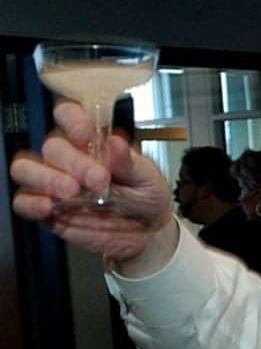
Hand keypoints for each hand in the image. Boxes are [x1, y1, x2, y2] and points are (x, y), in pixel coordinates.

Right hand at [9, 101, 175, 268]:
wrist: (147, 233)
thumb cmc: (146, 198)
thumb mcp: (149, 178)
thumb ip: (132, 162)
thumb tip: (116, 142)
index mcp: (93, 142)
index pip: (68, 115)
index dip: (72, 120)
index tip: (86, 134)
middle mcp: (69, 158)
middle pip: (52, 146)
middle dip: (74, 161)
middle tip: (99, 179)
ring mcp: (54, 183)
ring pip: (26, 169)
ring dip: (46, 178)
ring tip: (72, 191)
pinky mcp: (47, 209)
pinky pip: (23, 201)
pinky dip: (31, 202)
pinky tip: (49, 206)